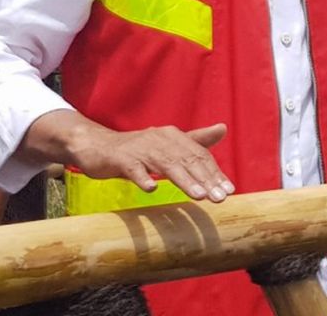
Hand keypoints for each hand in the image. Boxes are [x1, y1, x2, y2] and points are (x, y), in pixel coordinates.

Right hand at [23, 110, 233, 202]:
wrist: (97, 145)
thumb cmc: (138, 149)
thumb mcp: (168, 144)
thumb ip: (196, 140)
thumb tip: (224, 128)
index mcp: (175, 137)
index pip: (200, 156)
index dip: (215, 173)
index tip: (229, 191)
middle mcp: (161, 139)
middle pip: (188, 160)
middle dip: (206, 180)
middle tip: (220, 198)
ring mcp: (141, 149)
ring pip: (166, 164)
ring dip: (184, 180)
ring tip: (199, 195)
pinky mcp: (121, 159)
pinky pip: (133, 168)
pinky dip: (142, 177)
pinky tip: (151, 188)